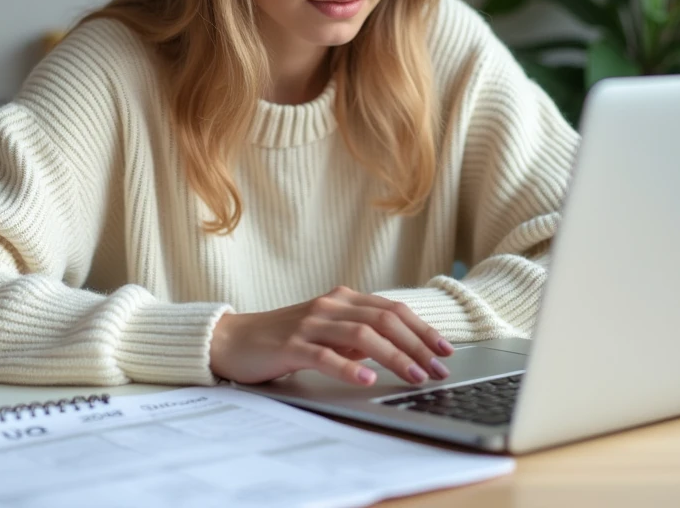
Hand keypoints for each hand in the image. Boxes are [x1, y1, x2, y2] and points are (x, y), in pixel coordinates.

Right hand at [209, 286, 454, 385]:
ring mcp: (310, 324)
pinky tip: (367, 378)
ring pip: (362, 335)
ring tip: (414, 376)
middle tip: (438, 369)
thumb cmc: (285, 339)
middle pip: (385, 320)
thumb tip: (400, 350)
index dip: (422, 329)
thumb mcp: (328, 333)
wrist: (234, 340)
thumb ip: (359, 336)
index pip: (393, 310)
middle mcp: (330, 306)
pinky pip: (325, 355)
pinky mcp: (291, 345)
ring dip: (394, 356)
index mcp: (343, 300)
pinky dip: (349, 366)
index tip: (445, 350)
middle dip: (417, 345)